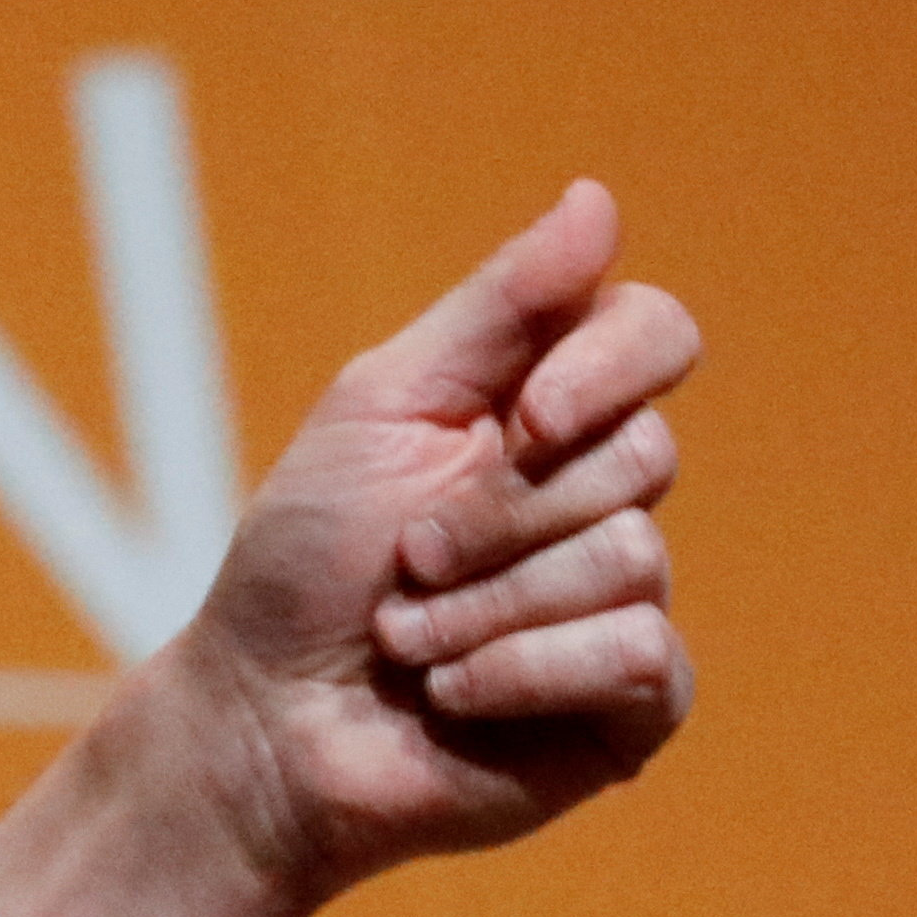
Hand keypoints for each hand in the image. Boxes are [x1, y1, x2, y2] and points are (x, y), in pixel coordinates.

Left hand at [0, 180, 698, 916]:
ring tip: (407, 638)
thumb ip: (498, 308)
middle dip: (489, 514)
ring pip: (627, 557)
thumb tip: (598, 197)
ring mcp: (625, 600)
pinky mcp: (635, 700)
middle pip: (636, 456)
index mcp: (549, 414)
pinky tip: (453, 695)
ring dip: (481, 604)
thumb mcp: (380, 409)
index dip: (606, 369)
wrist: (258, 719)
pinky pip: (636, 653)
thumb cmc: (301, 567)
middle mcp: (602, 499)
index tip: (519, 416)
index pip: (657, 335)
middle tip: (403, 561)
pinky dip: (515, 670)